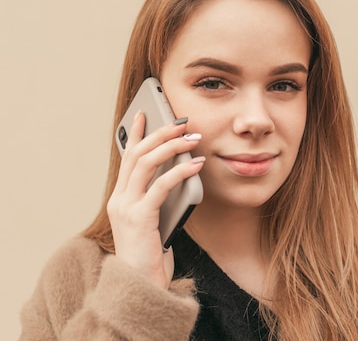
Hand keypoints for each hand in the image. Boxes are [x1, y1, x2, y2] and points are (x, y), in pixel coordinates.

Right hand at [107, 112, 204, 288]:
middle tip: (181, 121)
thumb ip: (159, 198)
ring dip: (171, 146)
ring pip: (146, 164)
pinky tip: (196, 164)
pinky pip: (162, 186)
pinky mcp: (140, 218)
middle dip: (159, 133)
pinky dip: (180, 171)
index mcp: (121, 198)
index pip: (126, 158)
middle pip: (136, 154)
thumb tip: (181, 172)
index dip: (135, 134)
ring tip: (193, 137)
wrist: (140, 285)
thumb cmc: (150, 254)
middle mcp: (119, 199)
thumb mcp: (154, 220)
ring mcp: (126, 208)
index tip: (143, 113)